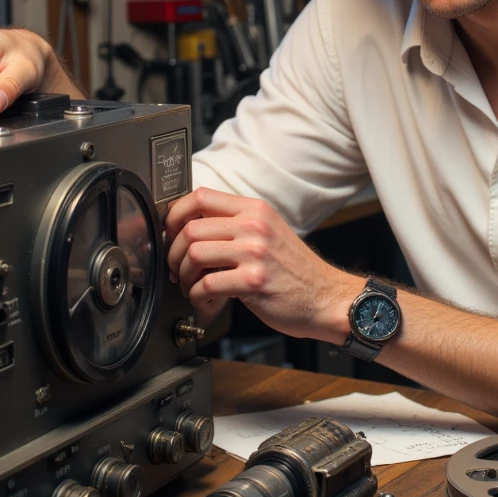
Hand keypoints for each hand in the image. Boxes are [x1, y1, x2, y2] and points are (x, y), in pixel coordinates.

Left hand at [164, 187, 357, 341]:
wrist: (327, 298)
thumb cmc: (296, 272)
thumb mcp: (269, 234)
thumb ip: (236, 226)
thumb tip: (191, 230)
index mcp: (255, 209)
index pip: (200, 196)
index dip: (175, 215)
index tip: (170, 233)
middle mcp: (254, 226)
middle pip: (190, 228)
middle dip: (174, 253)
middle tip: (177, 269)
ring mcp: (255, 252)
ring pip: (194, 254)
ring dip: (183, 276)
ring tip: (191, 286)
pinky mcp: (254, 281)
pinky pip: (207, 284)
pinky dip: (197, 296)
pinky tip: (205, 300)